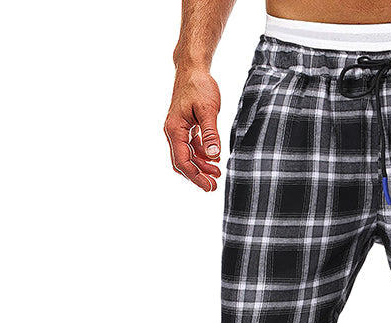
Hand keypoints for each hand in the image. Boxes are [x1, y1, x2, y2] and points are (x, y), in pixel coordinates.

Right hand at [164, 69, 221, 191]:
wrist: (192, 68)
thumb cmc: (199, 85)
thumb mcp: (208, 110)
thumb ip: (210, 134)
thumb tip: (213, 155)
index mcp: (175, 129)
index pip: (182, 161)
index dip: (196, 177)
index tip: (210, 186)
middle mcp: (173, 131)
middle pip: (182, 162)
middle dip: (197, 176)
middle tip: (214, 186)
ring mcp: (178, 129)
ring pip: (187, 155)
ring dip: (201, 166)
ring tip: (217, 173)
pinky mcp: (185, 126)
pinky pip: (190, 147)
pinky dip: (201, 155)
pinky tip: (214, 158)